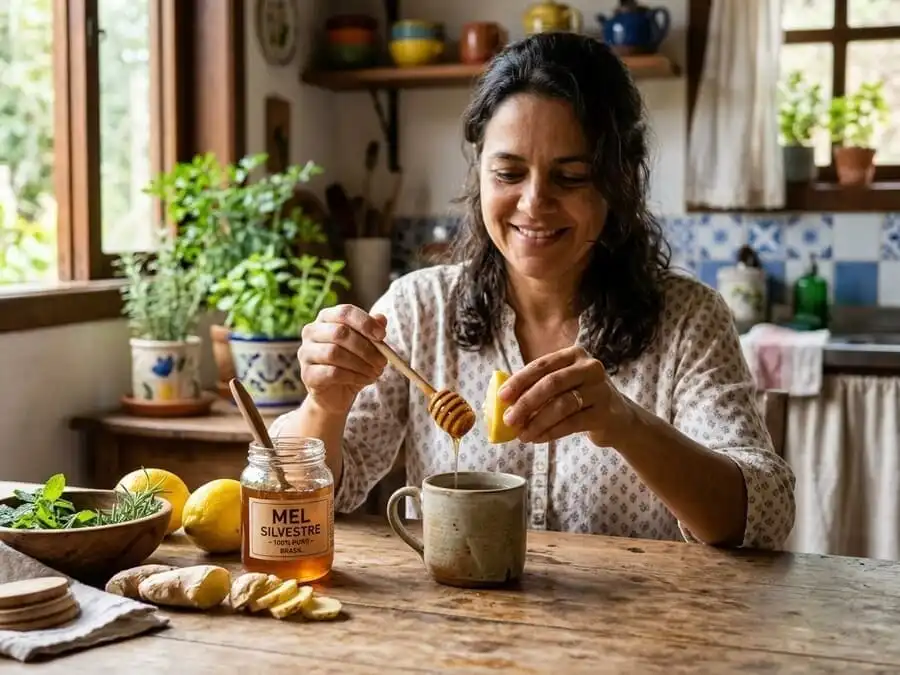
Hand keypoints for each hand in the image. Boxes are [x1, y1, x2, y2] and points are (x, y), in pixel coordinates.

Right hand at [298, 304, 388, 414]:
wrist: (336, 393)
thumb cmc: (352, 363)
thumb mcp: (366, 346)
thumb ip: (373, 331)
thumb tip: (381, 319)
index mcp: (326, 318)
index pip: (344, 312)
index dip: (365, 322)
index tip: (382, 335)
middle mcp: (311, 331)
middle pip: (340, 333)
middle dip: (366, 348)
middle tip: (383, 360)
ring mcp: (305, 353)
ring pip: (334, 353)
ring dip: (361, 364)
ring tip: (375, 372)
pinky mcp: (307, 374)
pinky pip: (332, 373)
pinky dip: (353, 377)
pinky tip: (364, 380)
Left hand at [498, 346, 631, 446]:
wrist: (618, 418)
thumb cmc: (580, 398)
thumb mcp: (562, 385)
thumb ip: (536, 387)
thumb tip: (502, 403)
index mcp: (574, 355)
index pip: (541, 365)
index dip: (519, 380)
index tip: (502, 397)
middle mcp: (590, 367)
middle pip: (551, 383)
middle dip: (526, 403)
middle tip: (508, 420)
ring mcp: (600, 389)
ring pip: (562, 405)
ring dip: (537, 422)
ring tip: (522, 435)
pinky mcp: (605, 412)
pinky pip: (572, 423)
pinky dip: (551, 432)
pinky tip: (538, 438)